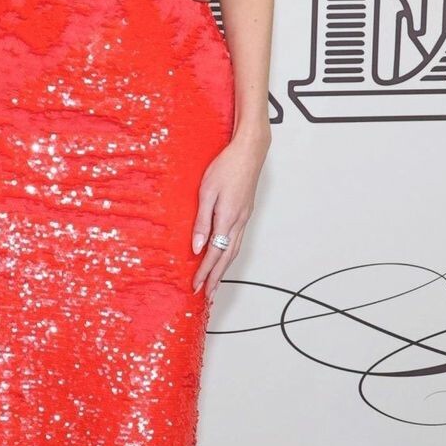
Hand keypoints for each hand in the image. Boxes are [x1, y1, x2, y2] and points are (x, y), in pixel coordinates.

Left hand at [190, 128, 268, 295]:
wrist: (250, 151)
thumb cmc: (226, 167)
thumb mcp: (207, 192)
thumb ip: (202, 221)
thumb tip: (198, 247)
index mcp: (228, 218)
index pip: (214, 253)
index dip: (205, 272)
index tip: (196, 286)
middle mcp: (239, 222)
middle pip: (227, 258)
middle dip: (216, 278)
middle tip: (208, 294)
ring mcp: (244, 218)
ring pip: (234, 251)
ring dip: (224, 269)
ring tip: (215, 283)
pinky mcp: (245, 213)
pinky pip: (237, 240)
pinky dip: (229, 255)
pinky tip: (224, 258)